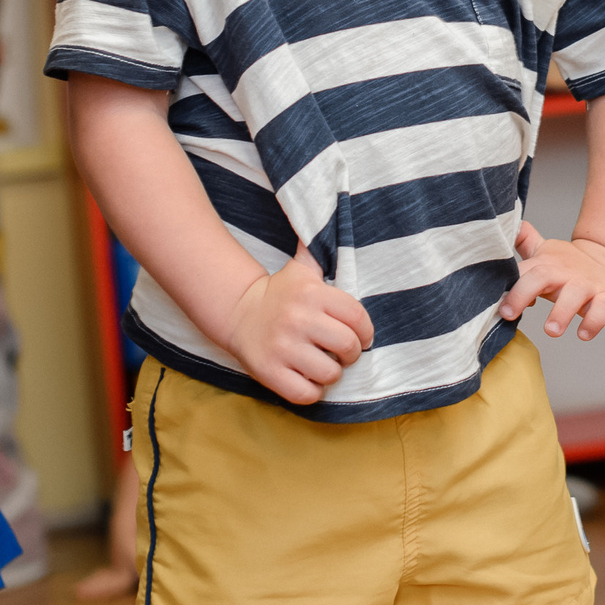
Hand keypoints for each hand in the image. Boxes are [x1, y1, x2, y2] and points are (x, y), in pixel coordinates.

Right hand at [225, 249, 374, 404]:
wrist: (238, 312)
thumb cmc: (281, 293)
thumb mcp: (302, 268)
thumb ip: (322, 251)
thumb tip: (334, 210)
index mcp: (312, 294)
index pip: (359, 319)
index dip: (366, 332)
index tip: (361, 337)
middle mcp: (299, 319)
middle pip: (348, 348)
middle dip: (351, 354)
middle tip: (342, 353)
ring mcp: (283, 347)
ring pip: (330, 374)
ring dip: (331, 373)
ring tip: (323, 364)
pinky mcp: (269, 372)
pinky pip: (307, 394)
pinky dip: (312, 391)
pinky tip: (307, 377)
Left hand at [498, 222, 604, 340]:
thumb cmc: (570, 265)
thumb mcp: (545, 252)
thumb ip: (523, 242)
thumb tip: (503, 227)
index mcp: (546, 264)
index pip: (522, 272)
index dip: (507, 286)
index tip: (496, 306)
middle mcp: (565, 273)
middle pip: (542, 277)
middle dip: (522, 293)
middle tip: (509, 314)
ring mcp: (588, 285)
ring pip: (574, 295)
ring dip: (561, 313)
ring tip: (551, 331)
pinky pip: (602, 309)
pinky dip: (593, 322)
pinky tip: (583, 334)